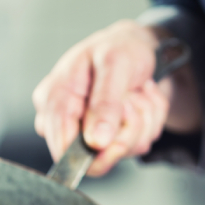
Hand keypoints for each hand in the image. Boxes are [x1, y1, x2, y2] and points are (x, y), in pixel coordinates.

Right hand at [32, 20, 170, 175]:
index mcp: (55, 99)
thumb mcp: (115, 64)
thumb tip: (96, 141)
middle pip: (95, 157)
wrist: (142, 48)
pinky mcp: (111, 137)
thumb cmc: (121, 48)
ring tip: (139, 92)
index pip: (62, 148)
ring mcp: (90, 131)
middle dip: (126, 130)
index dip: (93, 154)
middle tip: (133, 98)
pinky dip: (149, 122)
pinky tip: (143, 99)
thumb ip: (105, 103)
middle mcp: (67, 119)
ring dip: (143, 121)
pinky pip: (137, 145)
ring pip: (122, 151)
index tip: (119, 142)